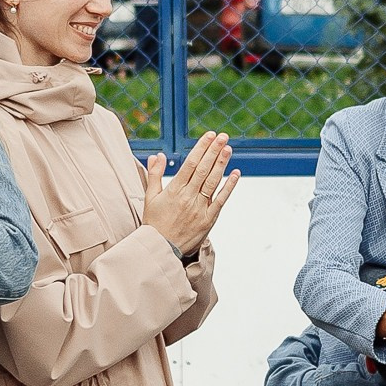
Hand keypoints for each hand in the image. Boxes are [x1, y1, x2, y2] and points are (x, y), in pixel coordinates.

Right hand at [140, 132, 235, 255]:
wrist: (161, 249)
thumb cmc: (154, 222)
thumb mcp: (149, 197)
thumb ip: (154, 174)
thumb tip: (157, 155)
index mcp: (174, 190)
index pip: (190, 164)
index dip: (201, 148)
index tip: (209, 136)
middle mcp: (188, 197)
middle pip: (203, 169)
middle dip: (213, 151)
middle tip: (222, 136)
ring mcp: (199, 208)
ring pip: (212, 182)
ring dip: (221, 164)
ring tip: (228, 148)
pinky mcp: (208, 219)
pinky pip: (221, 200)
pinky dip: (229, 186)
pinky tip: (236, 173)